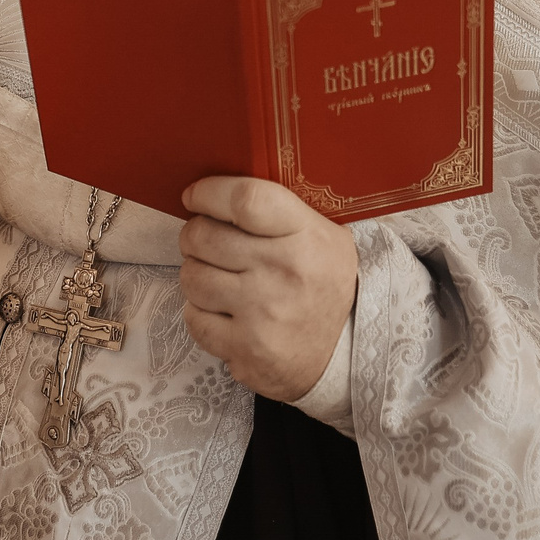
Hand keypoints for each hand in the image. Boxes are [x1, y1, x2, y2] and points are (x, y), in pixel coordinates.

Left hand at [177, 176, 356, 402]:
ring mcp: (264, 314)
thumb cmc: (323, 281)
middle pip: (203, 237)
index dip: (209, 193)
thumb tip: (215, 190)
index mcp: (306, 235)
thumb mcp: (320, 233)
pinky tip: (223, 313)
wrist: (347, 350)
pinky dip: (201, 314)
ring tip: (218, 279)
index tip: (195, 196)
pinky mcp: (247, 350)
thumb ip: (274, 209)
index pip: (244, 200)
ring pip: (192, 277)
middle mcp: (285, 272)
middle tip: (203, 241)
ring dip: (197, 275)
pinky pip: (194, 320)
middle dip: (194, 236)